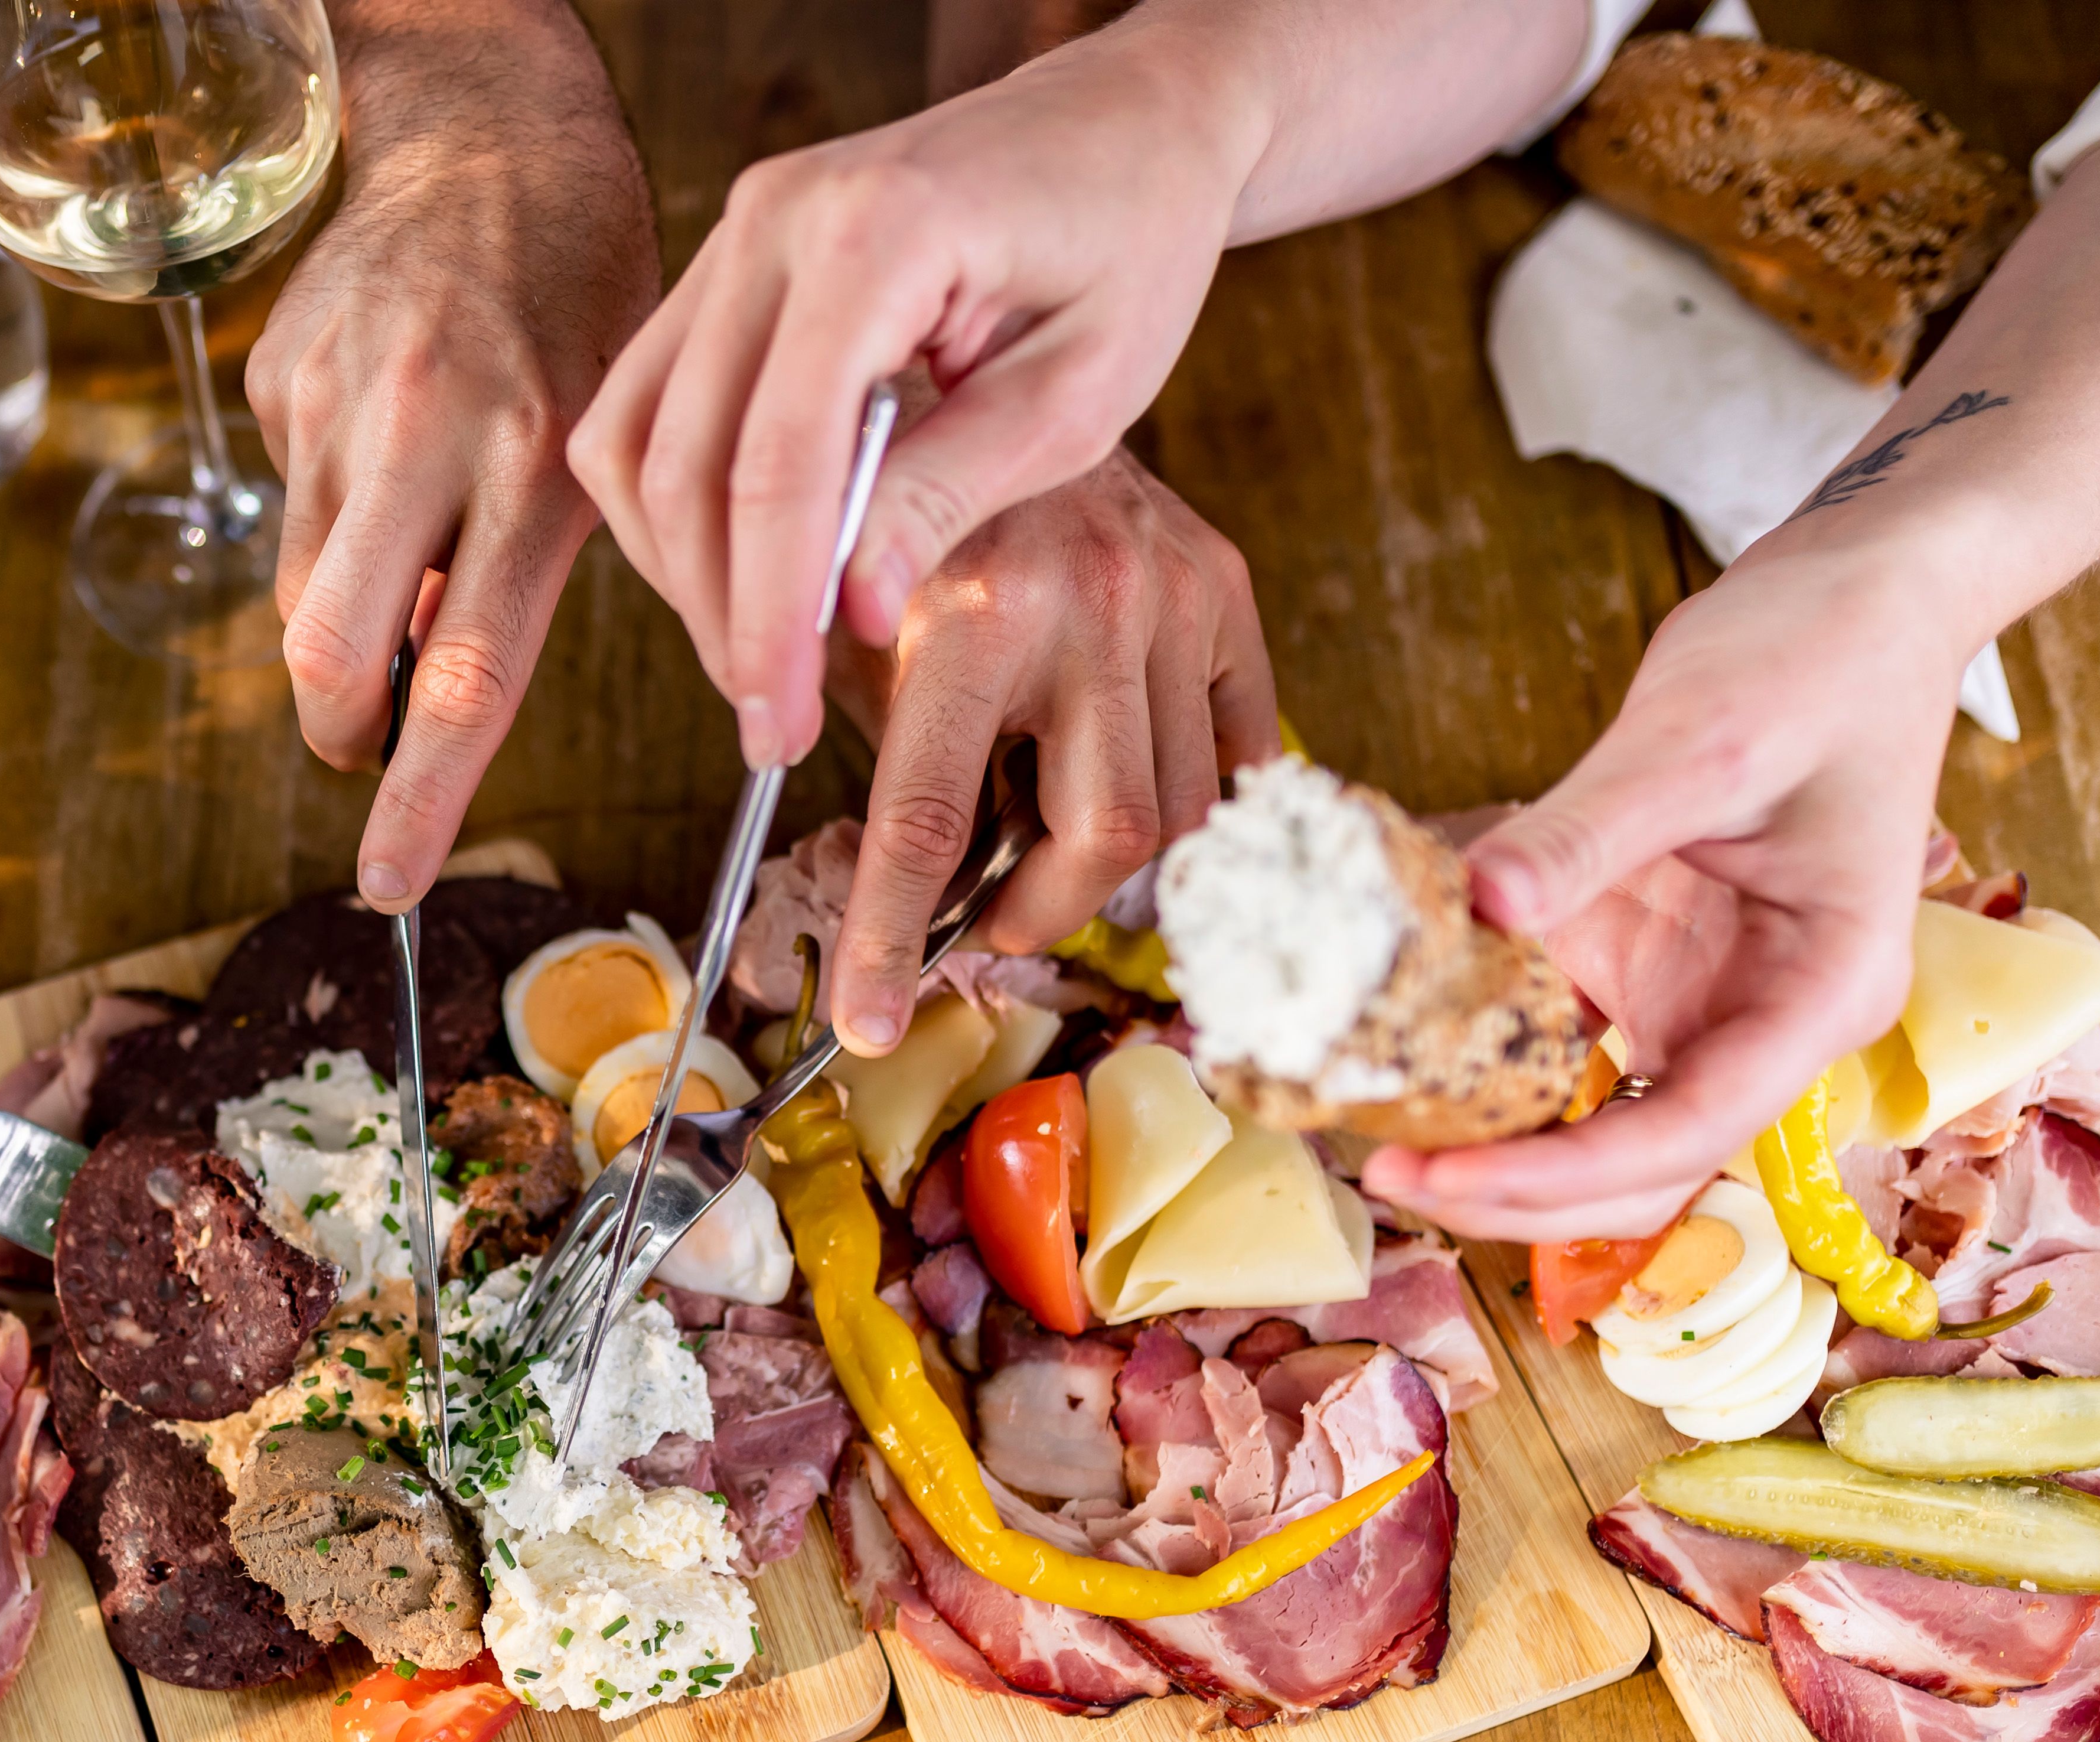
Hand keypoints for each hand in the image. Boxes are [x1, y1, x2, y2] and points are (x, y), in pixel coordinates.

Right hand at [244, 0, 656, 908]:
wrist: (496, 138)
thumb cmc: (584, 301)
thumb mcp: (614, 437)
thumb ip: (537, 570)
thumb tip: (437, 690)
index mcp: (538, 466)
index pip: (466, 677)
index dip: (419, 798)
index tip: (387, 883)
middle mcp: (428, 436)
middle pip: (334, 654)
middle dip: (342, 732)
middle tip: (365, 742)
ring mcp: (340, 405)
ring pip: (298, 596)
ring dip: (337, 632)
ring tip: (402, 570)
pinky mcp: (280, 377)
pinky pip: (289, 503)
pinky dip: (332, 520)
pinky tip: (387, 448)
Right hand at [566, 18, 1260, 779]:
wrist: (1126, 124)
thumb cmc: (1133, 241)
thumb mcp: (1083, 387)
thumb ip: (956, 489)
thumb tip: (848, 612)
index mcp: (879, 230)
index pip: (780, 459)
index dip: (770, 612)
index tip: (782, 723)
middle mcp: (778, 217)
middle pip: (686, 458)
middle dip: (719, 613)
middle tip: (773, 725)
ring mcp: (739, 232)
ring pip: (636, 437)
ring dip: (682, 568)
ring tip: (759, 660)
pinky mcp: (728, 265)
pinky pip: (650, 404)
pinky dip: (679, 507)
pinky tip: (745, 574)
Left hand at [820, 445, 1271, 1049]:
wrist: (998, 361)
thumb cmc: (910, 521)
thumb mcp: (862, 635)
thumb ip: (892, 759)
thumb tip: (910, 913)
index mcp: (964, 614)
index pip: (925, 825)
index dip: (893, 941)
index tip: (869, 1022)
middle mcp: (1082, 601)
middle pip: (1099, 838)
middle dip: (1038, 908)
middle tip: (988, 915)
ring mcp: (1169, 593)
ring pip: (1177, 810)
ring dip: (1105, 858)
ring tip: (1042, 821)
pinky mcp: (1225, 583)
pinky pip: (1237, 750)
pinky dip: (1186, 796)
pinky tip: (1118, 774)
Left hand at [1364, 548, 1960, 1242]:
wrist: (1857, 598)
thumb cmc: (1815, 657)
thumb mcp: (1696, 741)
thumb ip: (1587, 831)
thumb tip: (1478, 902)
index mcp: (1822, 988)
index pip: (1690, 1130)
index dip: (1560, 1177)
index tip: (1442, 1176)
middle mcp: (1774, 1017)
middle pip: (1647, 1166)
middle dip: (1519, 1193)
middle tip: (1382, 1171)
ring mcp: (1714, 997)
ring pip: (1606, 1126)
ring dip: (1501, 1148)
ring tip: (1376, 1135)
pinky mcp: (1658, 963)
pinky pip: (1575, 1046)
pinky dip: (1497, 1063)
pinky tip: (1407, 1054)